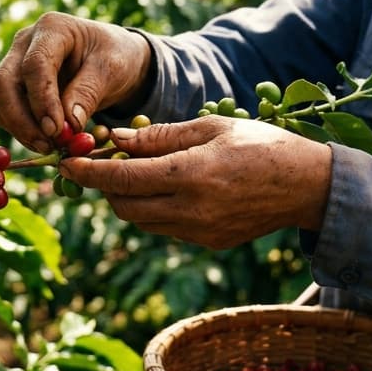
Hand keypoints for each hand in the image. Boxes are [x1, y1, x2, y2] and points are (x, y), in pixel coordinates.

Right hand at [0, 12, 151, 152]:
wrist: (113, 59)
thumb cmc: (115, 57)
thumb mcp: (112, 69)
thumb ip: (88, 92)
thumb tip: (67, 124)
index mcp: (52, 28)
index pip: (35, 65)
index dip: (42, 100)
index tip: (56, 130)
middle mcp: (25, 43)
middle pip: (4, 82)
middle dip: (22, 119)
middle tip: (47, 145)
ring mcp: (15, 63)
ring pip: (1, 101)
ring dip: (21, 129)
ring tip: (51, 147)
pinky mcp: (14, 86)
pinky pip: (6, 112)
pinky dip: (22, 131)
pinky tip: (45, 143)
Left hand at [59, 116, 332, 248]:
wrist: (307, 186)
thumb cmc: (262, 145)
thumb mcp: (211, 127)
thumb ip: (160, 136)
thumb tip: (116, 138)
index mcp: (191, 175)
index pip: (121, 178)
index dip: (87, 172)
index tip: (64, 163)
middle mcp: (191, 210)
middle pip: (122, 204)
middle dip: (103, 185)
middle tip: (99, 161)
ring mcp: (198, 232)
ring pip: (140, 219)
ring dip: (126, 197)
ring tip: (134, 171)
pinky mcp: (207, 243)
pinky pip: (163, 227)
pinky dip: (151, 208)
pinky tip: (164, 187)